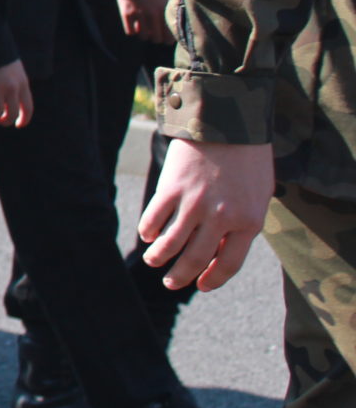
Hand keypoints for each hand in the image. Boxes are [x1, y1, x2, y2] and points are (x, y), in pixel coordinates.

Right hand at [0, 59, 31, 126]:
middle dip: (5, 121)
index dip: (24, 120)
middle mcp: (12, 87)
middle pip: (12, 114)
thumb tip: (10, 104)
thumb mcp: (15, 71)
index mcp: (23, 83)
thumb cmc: (0, 56)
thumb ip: (16, 86)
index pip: (28, 108)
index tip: (18, 125)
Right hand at [117, 0, 173, 44]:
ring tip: (143, 26)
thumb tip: (171, 27)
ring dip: (143, 34)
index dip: (167, 38)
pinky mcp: (127, 13)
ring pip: (144, 37)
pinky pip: (130, 32)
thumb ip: (169, 11)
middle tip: (153, 31)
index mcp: (166, 10)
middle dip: (155, 37)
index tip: (164, 35)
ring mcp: (140, 14)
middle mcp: (154, 14)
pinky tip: (134, 23)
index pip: (170, 36)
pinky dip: (132, 30)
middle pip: (157, 39)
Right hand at [138, 138, 274, 290]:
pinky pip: (154, 220)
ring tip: (154, 261)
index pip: (228, 264)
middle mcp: (221, 218)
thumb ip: (243, 223)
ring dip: (158, 258)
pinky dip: (149, 232)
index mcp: (248, 222)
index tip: (201, 285)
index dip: (212, 279)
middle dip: (180, 277)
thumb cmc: (248, 159)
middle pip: (194, 259)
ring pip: (170, 245)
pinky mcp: (170, 189)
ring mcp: (194, 204)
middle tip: (171, 283)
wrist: (229, 123)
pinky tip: (149, 234)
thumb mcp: (258, 195)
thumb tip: (220, 249)